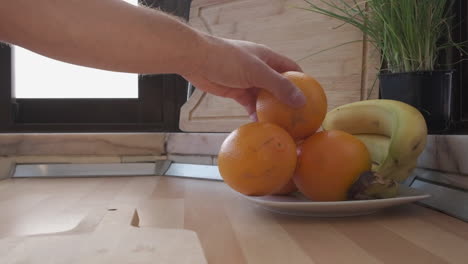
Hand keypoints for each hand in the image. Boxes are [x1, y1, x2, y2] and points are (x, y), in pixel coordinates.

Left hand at [183, 36, 305, 120]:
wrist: (197, 60)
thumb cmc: (227, 59)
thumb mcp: (257, 72)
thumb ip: (279, 86)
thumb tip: (301, 101)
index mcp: (268, 58)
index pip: (291, 69)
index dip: (302, 81)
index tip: (310, 98)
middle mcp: (260, 69)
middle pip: (278, 86)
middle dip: (286, 101)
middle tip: (296, 118)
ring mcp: (248, 81)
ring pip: (264, 98)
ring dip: (271, 110)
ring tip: (281, 125)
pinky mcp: (236, 91)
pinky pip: (250, 104)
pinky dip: (255, 113)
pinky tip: (260, 124)